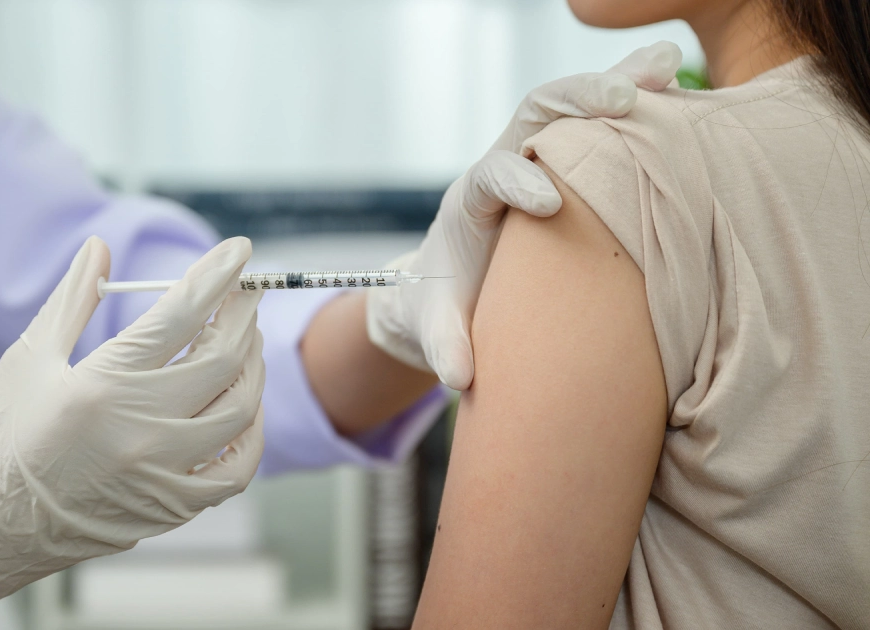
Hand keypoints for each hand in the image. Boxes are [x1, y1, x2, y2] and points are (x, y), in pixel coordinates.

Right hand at [0, 236, 264, 629]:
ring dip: (252, 367)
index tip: (240, 251)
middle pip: (221, 358)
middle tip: (245, 295)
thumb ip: (73, 299)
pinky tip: (244, 409)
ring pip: (239, 409)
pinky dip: (251, 433)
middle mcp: (140, 429)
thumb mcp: (28, 359)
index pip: (180, 315)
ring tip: (245, 343)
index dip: (217, 276)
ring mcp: (162, 473)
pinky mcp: (171, 508)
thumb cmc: (1, 441)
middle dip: (242, 316)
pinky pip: (236, 469)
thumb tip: (101, 247)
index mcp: (102, 385)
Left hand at [366, 42, 681, 388]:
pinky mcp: (567, 161)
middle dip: (574, 103)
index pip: (489, 177)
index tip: (547, 203)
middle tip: (623, 101)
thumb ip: (443, 347)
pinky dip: (636, 98)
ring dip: (616, 84)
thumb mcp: (433, 329)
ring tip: (667, 66)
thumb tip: (458, 376)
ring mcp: (537, 157)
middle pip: (531, 116)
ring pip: (570, 106)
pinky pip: (599, 120)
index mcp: (468, 204)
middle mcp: (502, 166)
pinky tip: (677, 80)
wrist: (442, 284)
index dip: (516, 182)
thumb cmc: (439, 305)